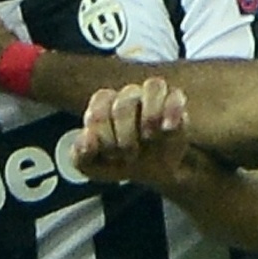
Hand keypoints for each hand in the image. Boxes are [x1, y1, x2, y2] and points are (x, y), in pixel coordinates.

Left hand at [72, 78, 189, 186]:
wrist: (150, 173)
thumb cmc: (117, 162)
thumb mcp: (92, 167)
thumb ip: (80, 155)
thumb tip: (88, 138)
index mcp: (105, 104)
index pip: (102, 100)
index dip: (103, 128)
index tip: (109, 154)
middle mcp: (129, 96)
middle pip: (125, 102)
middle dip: (125, 135)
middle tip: (128, 156)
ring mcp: (154, 99)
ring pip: (154, 86)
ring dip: (150, 117)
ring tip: (148, 139)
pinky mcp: (175, 107)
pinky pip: (177, 95)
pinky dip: (174, 110)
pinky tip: (167, 129)